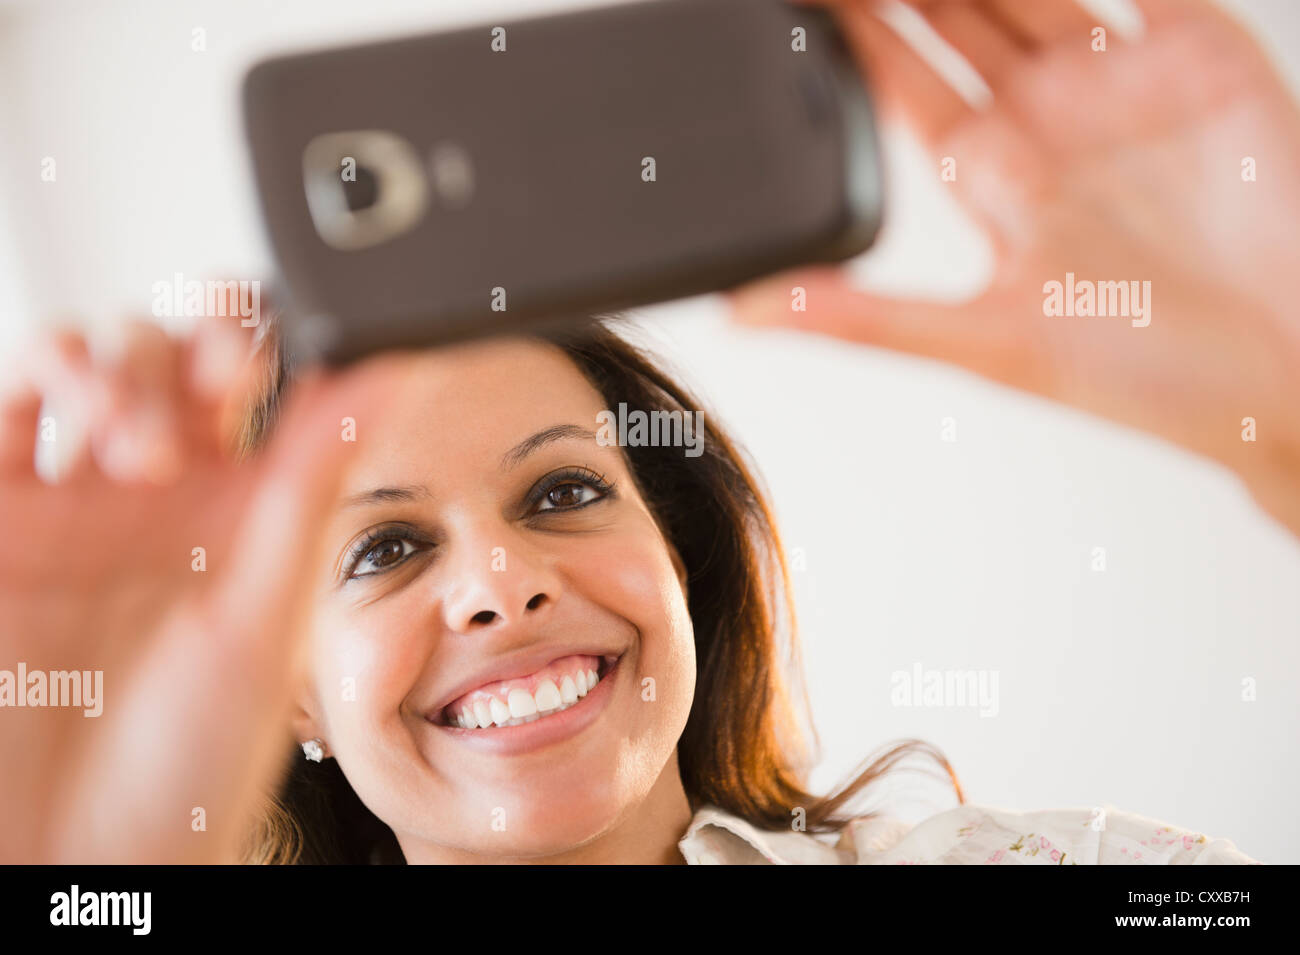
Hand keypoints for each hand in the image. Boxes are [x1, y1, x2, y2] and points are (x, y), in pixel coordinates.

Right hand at [0, 314, 383, 861]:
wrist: (84, 852)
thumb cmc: (190, 765)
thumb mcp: (264, 618)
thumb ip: (307, 489)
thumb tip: (380, 381)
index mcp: (251, 512)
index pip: (268, 387)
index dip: (276, 343)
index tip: (294, 339)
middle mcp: (170, 496)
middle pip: (181, 356)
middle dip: (198, 346)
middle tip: (219, 387)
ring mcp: (82, 500)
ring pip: (98, 363)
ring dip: (121, 368)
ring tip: (139, 448)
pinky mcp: (4, 512)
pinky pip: (9, 407)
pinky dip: (39, 375)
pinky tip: (67, 403)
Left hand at [729, 0, 1299, 533]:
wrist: (1290, 371)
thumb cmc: (1151, 375)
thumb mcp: (989, 344)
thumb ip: (868, 319)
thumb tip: (748, 315)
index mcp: (993, 180)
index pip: (897, 80)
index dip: (849, 30)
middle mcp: (1047, 123)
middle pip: (953, 13)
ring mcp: (1120, 85)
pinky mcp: (1198, 56)